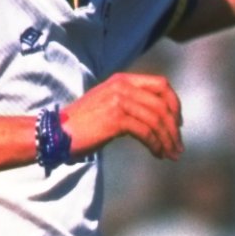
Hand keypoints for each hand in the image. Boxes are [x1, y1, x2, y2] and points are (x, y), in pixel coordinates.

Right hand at [60, 72, 181, 160]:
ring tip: (172, 154)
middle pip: (163, 104)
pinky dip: (156, 145)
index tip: (177, 123)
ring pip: (157, 120)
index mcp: (123, 80)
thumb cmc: (81, 124)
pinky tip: (158, 154)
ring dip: (168, 140)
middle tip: (178, 146)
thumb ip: (129, 103)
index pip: (161, 85)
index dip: (174, 104)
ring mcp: (119, 101)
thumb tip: (155, 119)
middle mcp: (122, 86)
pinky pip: (146, 132)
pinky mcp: (116, 118)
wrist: (56, 132)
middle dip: (174, 128)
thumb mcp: (107, 104)